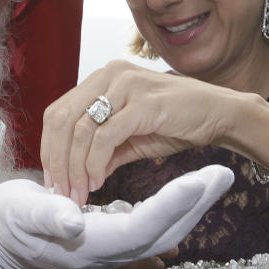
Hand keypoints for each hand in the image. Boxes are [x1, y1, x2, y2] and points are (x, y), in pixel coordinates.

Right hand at [0, 165, 233, 268]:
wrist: (0, 244)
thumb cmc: (7, 226)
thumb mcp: (20, 215)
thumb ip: (47, 217)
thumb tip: (73, 220)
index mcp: (91, 241)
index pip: (143, 225)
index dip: (173, 203)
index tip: (200, 181)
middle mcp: (109, 249)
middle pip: (164, 229)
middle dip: (196, 202)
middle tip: (225, 174)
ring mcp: (113, 245)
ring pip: (164, 228)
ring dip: (192, 203)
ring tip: (216, 177)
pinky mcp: (113, 234)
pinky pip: (153, 223)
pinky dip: (174, 205)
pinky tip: (187, 190)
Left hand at [41, 60, 238, 203]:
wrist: (220, 114)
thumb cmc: (177, 121)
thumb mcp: (131, 137)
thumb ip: (103, 150)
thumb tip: (78, 176)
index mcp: (102, 78)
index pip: (58, 112)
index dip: (49, 148)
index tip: (53, 181)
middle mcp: (109, 75)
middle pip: (62, 120)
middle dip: (57, 161)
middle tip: (61, 192)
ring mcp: (125, 86)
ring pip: (80, 130)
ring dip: (75, 168)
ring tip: (79, 193)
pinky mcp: (142, 103)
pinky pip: (105, 137)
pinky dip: (95, 164)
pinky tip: (98, 181)